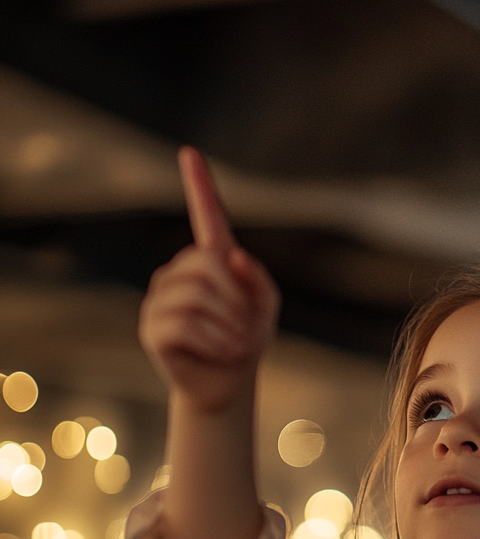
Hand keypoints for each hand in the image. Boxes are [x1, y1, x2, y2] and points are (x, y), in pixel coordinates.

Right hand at [139, 147, 279, 411]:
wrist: (229, 384)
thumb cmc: (247, 342)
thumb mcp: (266, 309)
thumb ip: (257, 279)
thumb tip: (232, 256)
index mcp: (210, 263)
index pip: (206, 218)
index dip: (199, 186)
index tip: (190, 153)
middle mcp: (178, 274)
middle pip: (206, 264)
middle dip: (237, 299)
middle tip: (249, 330)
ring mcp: (161, 300)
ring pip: (196, 295)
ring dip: (230, 324)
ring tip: (238, 344)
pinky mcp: (153, 329)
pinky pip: (183, 324)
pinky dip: (214, 341)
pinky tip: (223, 352)